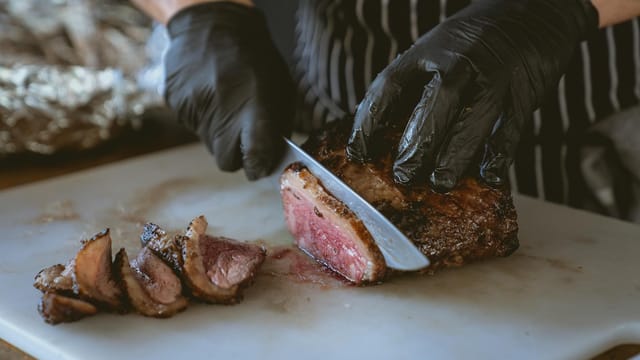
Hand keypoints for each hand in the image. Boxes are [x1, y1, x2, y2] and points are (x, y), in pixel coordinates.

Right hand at [164, 2, 294, 179]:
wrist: (211, 23)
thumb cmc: (254, 57)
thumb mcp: (279, 88)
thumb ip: (276, 126)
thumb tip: (270, 158)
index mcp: (253, 104)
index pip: (255, 154)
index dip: (258, 166)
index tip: (259, 165)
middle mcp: (221, 109)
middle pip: (225, 161)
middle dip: (236, 156)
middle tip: (243, 138)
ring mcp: (194, 107)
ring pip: (208, 144)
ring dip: (220, 133)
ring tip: (226, 103)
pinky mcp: (176, 103)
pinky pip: (193, 126)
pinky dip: (204, 118)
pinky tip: (209, 94)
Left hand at [347, 0, 597, 191]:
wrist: (532, 14)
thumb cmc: (474, 42)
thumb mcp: (436, 49)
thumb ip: (413, 85)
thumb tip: (381, 133)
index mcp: (428, 51)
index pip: (390, 85)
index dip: (369, 121)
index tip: (357, 152)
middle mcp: (460, 63)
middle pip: (434, 104)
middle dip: (416, 145)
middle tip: (402, 174)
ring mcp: (493, 78)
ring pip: (471, 120)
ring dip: (453, 157)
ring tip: (438, 182)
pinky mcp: (522, 94)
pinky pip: (509, 130)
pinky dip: (498, 156)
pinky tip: (487, 175)